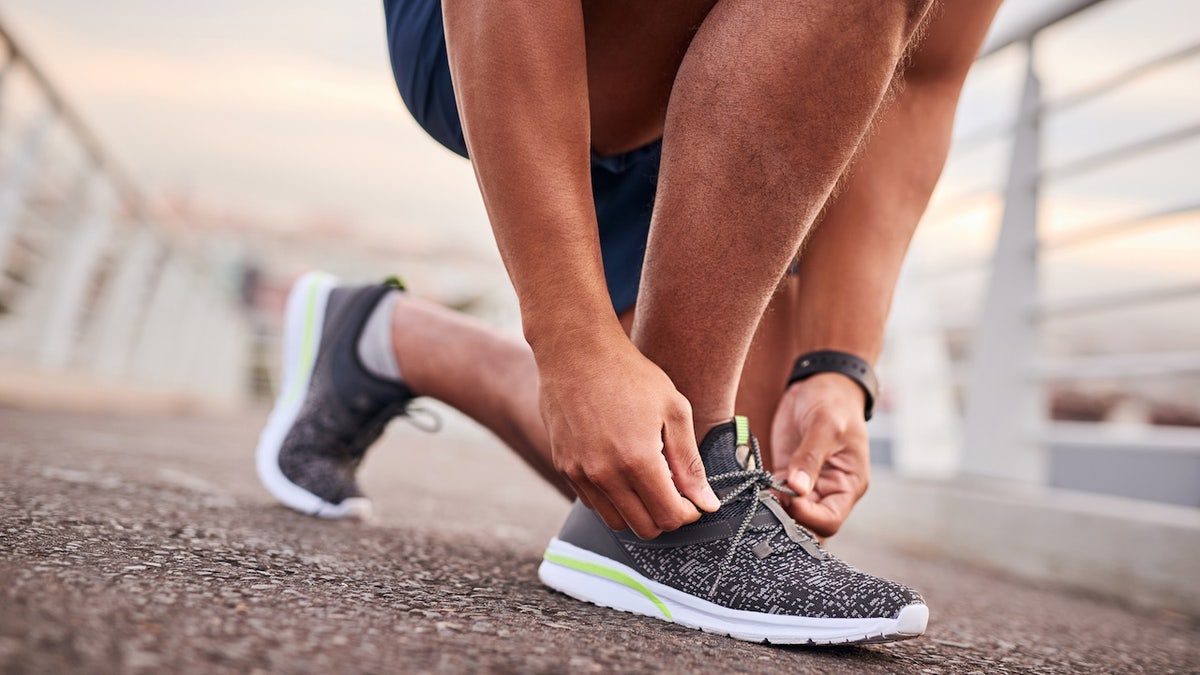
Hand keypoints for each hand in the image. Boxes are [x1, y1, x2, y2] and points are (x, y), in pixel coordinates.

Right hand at [536, 329, 720, 538]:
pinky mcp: (564, 467)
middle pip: (644, 528)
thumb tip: (707, 503)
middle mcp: (605, 474)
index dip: (688, 512)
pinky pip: (593, 503)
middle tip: (674, 491)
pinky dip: (613, 500)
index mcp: (638, 460)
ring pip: (616, 522)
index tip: (693, 497)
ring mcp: (580, 473)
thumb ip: (690, 463)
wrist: (576, 351)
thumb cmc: (630, 375)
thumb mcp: (674, 410)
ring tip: (649, 481)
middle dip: (666, 516)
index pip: (670, 517)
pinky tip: (623, 471)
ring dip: (638, 512)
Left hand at [770, 373, 869, 537]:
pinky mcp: (787, 475)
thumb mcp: (825, 425)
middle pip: (809, 524)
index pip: (830, 520)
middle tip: (768, 503)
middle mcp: (829, 491)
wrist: (820, 385)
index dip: (808, 517)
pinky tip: (752, 488)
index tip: (789, 499)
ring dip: (773, 510)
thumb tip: (798, 489)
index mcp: (849, 485)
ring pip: (790, 514)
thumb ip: (810, 458)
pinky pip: (775, 496)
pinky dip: (764, 496)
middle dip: (788, 519)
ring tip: (758, 496)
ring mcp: (807, 485)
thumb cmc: (833, 402)